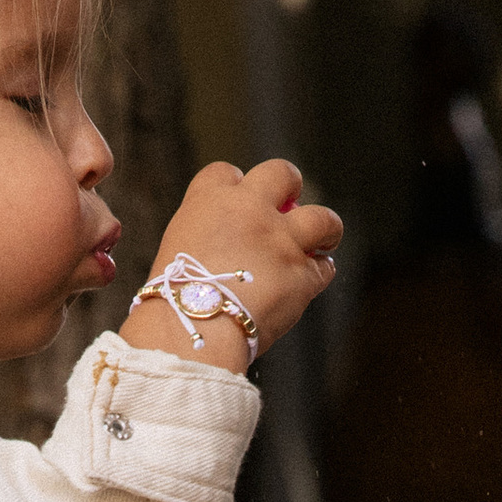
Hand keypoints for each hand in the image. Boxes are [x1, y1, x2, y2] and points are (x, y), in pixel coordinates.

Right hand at [120, 160, 341, 372]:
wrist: (191, 329)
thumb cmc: (175, 300)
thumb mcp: (177, 250)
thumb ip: (207, 236)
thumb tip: (224, 244)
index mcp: (210, 200)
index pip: (226, 172)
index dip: (237, 185)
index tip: (241, 202)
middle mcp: (250, 210)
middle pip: (282, 173)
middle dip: (290, 185)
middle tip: (291, 204)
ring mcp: (280, 240)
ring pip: (323, 218)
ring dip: (326, 228)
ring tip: (324, 239)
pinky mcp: (301, 274)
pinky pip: (324, 267)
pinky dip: (318, 274)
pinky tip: (308, 282)